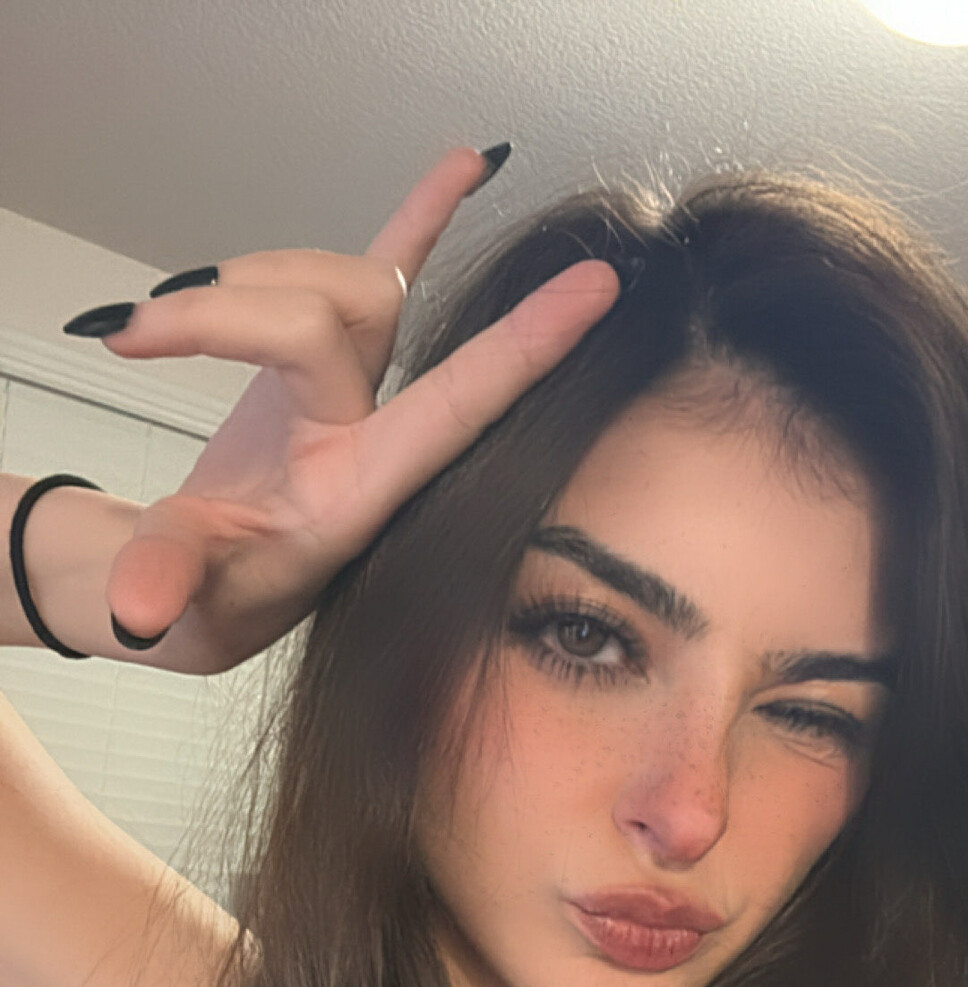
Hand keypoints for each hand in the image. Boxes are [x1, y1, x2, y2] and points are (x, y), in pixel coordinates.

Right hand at [98, 148, 621, 672]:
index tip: (596, 293)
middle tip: (135, 340)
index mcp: (359, 490)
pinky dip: (422, 214)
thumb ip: (165, 585)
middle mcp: (373, 431)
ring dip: (235, 287)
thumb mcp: (182, 597)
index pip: (454, 408)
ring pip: (332, 282)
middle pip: (334, 316)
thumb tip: (135, 608)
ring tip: (159, 328)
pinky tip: (472, 161)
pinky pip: (385, 266)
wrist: (202, 591)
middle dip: (222, 312)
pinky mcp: (330, 356)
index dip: (521, 351)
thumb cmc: (208, 597)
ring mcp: (358, 388)